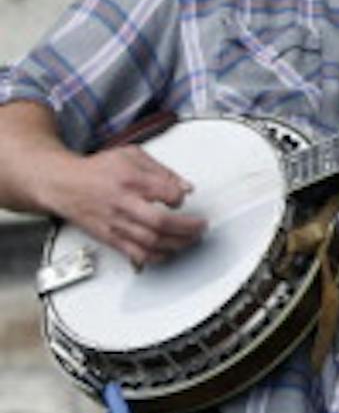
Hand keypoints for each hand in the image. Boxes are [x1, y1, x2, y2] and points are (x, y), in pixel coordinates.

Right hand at [55, 146, 204, 267]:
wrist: (62, 184)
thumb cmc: (97, 170)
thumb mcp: (131, 156)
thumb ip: (162, 170)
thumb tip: (186, 186)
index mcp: (130, 180)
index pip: (166, 192)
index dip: (180, 197)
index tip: (182, 197)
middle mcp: (123, 204)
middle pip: (160, 222)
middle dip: (187, 227)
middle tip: (200, 226)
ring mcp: (115, 223)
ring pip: (150, 242)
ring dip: (177, 244)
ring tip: (190, 240)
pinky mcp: (109, 237)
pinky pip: (135, 254)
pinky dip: (155, 257)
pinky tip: (168, 252)